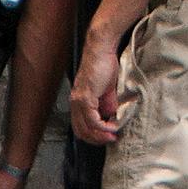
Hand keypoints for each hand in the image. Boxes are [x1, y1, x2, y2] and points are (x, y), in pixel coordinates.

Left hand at [70, 32, 124, 146]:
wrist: (101, 49)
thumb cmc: (104, 64)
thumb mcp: (107, 88)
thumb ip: (107, 103)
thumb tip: (111, 115)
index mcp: (78, 100)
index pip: (81, 126)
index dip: (94, 135)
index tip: (108, 136)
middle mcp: (75, 102)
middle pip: (81, 131)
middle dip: (96, 139)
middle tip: (110, 139)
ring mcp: (79, 100)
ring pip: (86, 128)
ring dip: (100, 135)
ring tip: (112, 135)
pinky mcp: (85, 97)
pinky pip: (92, 120)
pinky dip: (103, 127)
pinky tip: (112, 127)